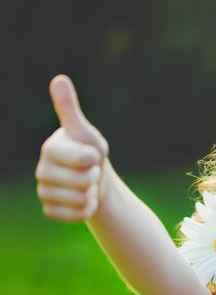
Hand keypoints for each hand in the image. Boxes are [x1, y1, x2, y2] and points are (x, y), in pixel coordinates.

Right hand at [35, 75, 109, 221]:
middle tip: (90, 171)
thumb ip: (70, 110)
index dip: (95, 159)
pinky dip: (86, 209)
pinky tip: (82, 200)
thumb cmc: (90, 152)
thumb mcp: (86, 132)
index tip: (92, 155)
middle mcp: (41, 170)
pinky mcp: (49, 210)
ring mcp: (43, 192)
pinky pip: (75, 215)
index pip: (84, 158)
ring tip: (86, 185)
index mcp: (50, 148)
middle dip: (94, 177)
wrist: (93, 181)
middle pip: (82, 181)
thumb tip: (58, 79)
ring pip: (79, 199)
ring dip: (91, 194)